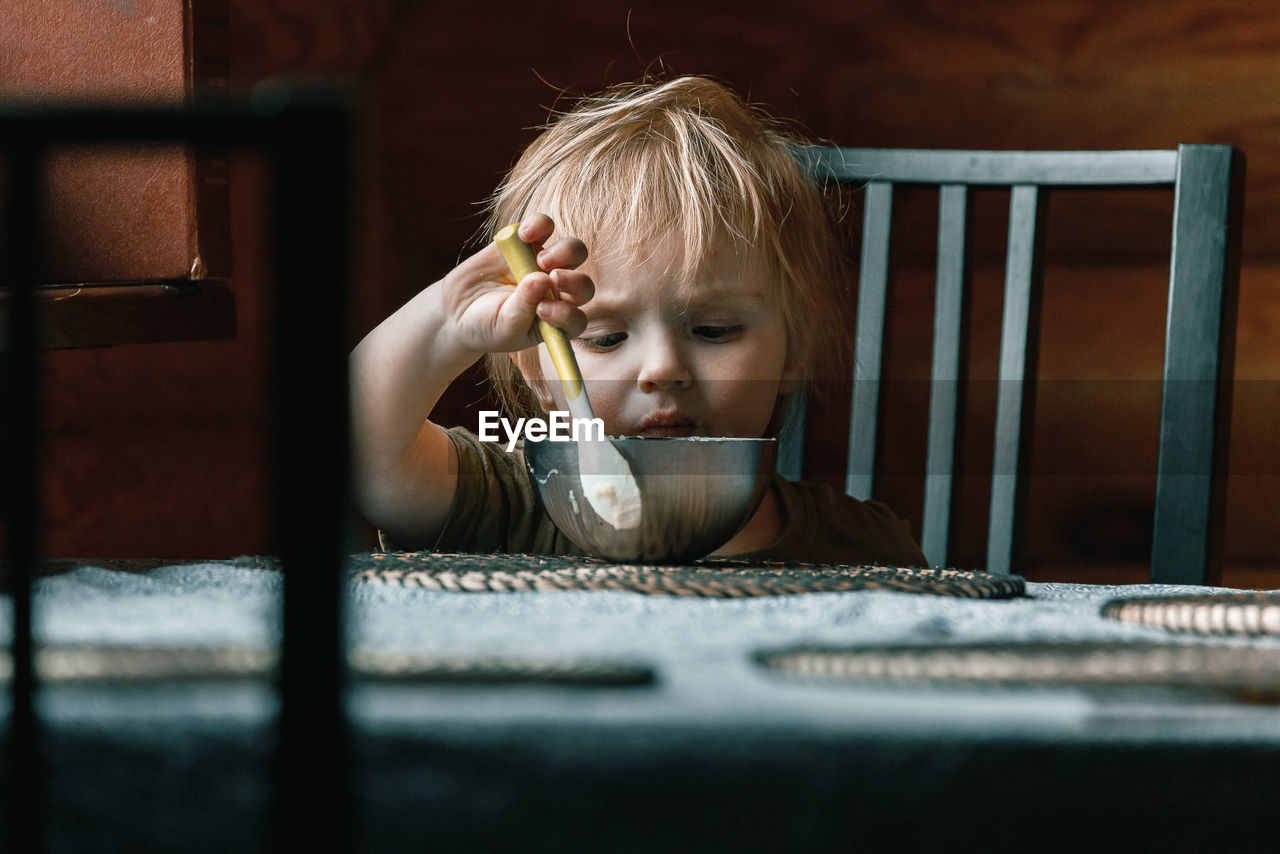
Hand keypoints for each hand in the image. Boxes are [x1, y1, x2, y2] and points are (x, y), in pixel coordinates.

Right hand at [438, 213, 594, 355]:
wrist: (457, 308)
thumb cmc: (484, 326)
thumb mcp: (502, 327)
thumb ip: (523, 308)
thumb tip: (542, 279)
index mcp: (555, 321)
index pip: (575, 319)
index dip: (566, 314)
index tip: (542, 310)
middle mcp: (556, 293)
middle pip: (582, 284)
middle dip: (574, 281)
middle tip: (553, 278)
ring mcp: (543, 265)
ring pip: (572, 251)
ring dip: (564, 252)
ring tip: (541, 259)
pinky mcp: (526, 242)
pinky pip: (544, 226)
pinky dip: (539, 224)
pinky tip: (525, 234)